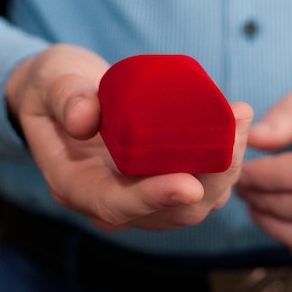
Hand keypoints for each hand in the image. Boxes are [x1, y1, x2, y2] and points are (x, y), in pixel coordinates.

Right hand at [6, 44, 252, 230]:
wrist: (69, 94)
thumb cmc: (55, 86)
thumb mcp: (50, 81)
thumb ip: (64, 96)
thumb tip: (84, 118)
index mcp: (77, 185)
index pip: (116, 205)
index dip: (154, 199)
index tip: (190, 184)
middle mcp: (114, 200)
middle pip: (172, 211)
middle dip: (211, 176)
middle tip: (236, 128)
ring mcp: (144, 195)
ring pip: (196, 202)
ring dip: (226, 169)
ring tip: (241, 120)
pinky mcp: (166, 180)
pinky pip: (204, 185)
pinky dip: (225, 162)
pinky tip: (238, 127)